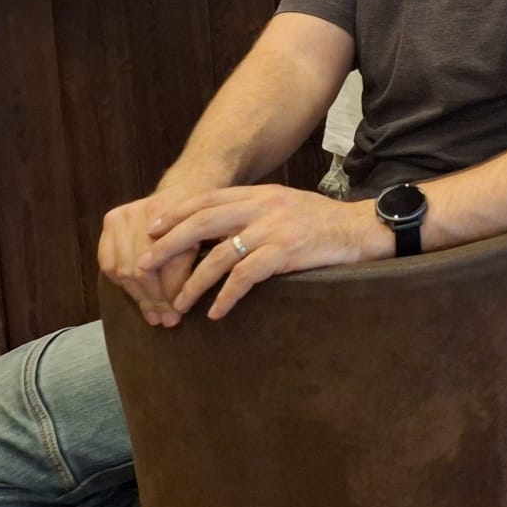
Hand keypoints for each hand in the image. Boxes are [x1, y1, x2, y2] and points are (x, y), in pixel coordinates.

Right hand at [97, 194, 198, 327]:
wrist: (187, 190)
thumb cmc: (204, 223)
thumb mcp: (212, 241)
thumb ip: (201, 265)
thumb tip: (181, 303)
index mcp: (179, 214)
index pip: (170, 264)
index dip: (171, 293)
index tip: (176, 316)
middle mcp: (150, 210)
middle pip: (143, 269)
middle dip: (154, 299)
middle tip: (164, 320)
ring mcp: (127, 213)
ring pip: (124, 268)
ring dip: (137, 295)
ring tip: (151, 314)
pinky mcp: (112, 218)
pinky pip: (108, 260)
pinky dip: (120, 280)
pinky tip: (133, 293)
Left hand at [139, 184, 386, 321]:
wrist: (362, 229)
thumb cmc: (322, 223)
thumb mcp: (284, 207)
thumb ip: (253, 213)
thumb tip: (215, 233)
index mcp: (259, 193)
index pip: (207, 200)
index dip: (175, 214)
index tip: (150, 231)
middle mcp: (262, 206)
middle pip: (203, 223)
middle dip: (169, 246)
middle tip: (144, 267)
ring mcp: (274, 228)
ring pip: (219, 255)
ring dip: (193, 283)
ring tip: (177, 304)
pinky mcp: (287, 251)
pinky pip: (246, 276)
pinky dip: (226, 296)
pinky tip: (217, 312)